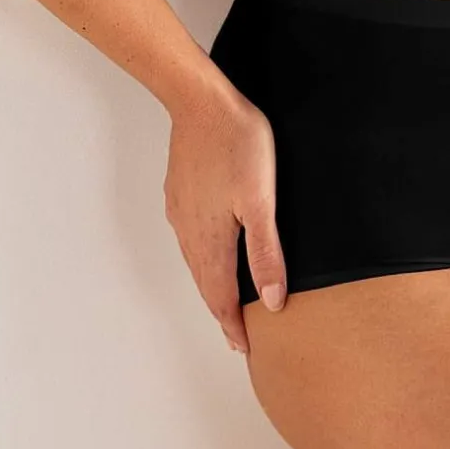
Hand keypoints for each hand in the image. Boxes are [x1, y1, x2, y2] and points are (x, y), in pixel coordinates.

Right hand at [162, 73, 287, 354]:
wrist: (201, 101)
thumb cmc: (237, 143)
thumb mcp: (262, 199)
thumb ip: (265, 251)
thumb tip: (270, 301)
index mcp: (211, 240)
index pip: (221, 298)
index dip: (232, 326)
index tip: (243, 347)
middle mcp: (190, 232)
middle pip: (206, 284)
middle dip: (221, 311)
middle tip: (236, 333)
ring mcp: (181, 211)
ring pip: (195, 262)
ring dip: (211, 285)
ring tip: (226, 300)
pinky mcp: (179, 192)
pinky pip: (189, 238)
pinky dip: (202, 258)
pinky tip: (210, 250)